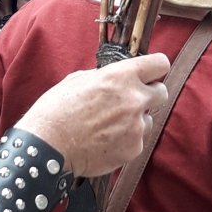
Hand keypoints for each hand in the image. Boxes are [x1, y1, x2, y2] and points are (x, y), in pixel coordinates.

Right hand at [17, 53, 169, 176]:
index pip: (160, 64)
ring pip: (149, 119)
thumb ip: (105, 77)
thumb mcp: (78, 79)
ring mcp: (137, 125)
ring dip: (135, 120)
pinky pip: (138, 140)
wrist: (48, 146)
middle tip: (130, 101)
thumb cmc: (57, 110)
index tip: (152, 72)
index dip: (156, 67)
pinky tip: (105, 140)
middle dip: (149, 94)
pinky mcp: (134, 148)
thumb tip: (116, 78)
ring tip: (108, 125)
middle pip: (162, 92)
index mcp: (120, 76)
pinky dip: (126, 139)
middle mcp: (134, 99)